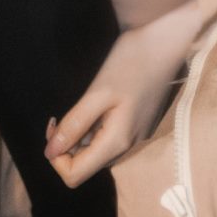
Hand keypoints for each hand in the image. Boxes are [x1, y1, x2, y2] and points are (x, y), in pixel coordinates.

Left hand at [43, 15, 190, 186]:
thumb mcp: (98, 92)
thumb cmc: (132, 61)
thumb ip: (74, 125)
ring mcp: (134, 135)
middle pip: (85, 165)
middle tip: (61, 116)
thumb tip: (49, 153)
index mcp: (116, 142)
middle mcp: (127, 146)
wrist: (167, 40)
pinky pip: (108, 137)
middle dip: (66, 145)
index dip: (56, 157)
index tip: (55, 125)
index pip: (74, 175)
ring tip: (81, 106)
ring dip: (80, 136)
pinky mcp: (137, 123)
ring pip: (96, 151)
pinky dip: (95, 127)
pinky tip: (97, 103)